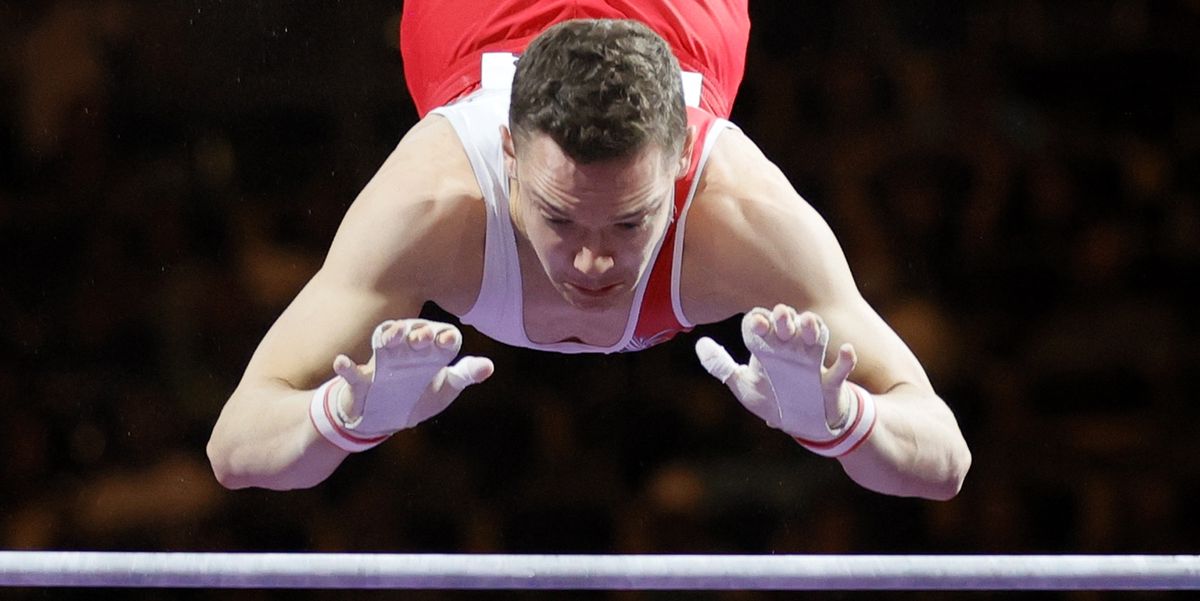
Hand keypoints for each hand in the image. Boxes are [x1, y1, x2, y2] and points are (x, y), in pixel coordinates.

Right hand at [331, 319, 493, 435]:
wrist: (384, 419)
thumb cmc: (418, 396)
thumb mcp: (445, 388)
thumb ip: (464, 375)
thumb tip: (488, 366)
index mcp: (427, 352)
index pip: (438, 336)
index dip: (444, 338)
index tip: (449, 341)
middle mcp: (404, 351)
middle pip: (411, 333)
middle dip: (418, 333)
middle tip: (424, 337)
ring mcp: (381, 363)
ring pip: (383, 342)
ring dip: (388, 336)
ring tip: (393, 334)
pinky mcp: (361, 381)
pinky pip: (352, 372)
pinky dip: (346, 367)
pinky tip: (342, 362)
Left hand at [695, 304, 856, 440]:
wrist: (804, 425)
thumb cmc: (774, 399)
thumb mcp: (744, 385)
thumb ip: (721, 365)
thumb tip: (699, 343)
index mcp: (769, 349)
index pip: (762, 324)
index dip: (758, 321)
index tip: (756, 325)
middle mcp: (791, 350)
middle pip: (789, 323)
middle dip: (785, 317)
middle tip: (780, 315)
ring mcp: (813, 364)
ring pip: (817, 337)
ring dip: (814, 328)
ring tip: (808, 322)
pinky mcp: (831, 384)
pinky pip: (842, 369)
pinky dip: (846, 359)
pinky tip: (845, 349)